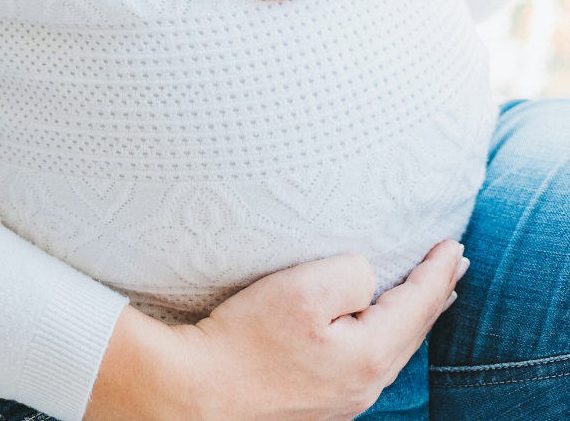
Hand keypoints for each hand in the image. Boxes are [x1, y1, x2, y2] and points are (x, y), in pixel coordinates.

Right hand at [85, 240, 468, 420]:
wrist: (193, 392)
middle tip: (452, 265)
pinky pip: (363, 362)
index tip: (454, 245)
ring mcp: (340, 400)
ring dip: (408, 316)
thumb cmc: (244, 339)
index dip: (438, 271)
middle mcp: (364, 386)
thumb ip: (352, 274)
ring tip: (423, 296)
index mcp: (370, 356)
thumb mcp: (303, 289)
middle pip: (412, 332)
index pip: (419, 305)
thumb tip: (366, 280)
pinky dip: (379, 335)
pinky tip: (370, 329)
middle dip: (433, 295)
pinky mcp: (314, 402)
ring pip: (389, 350)